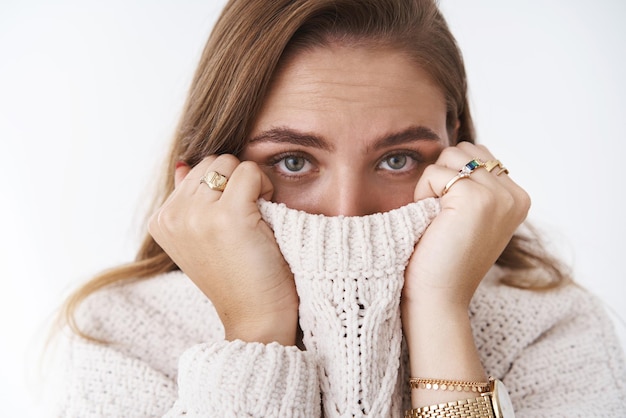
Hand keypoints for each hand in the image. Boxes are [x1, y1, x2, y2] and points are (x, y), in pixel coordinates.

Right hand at [148, 154, 298, 345]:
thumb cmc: (237, 276)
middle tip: (247, 217)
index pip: (195, 169)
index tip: (231, 222)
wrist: (256, 317)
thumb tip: (183, 163)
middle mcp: (172, 215)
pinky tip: (266, 217)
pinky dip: (265, 187)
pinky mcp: (227, 215)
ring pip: (229, 162)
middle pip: (212, 160)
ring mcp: (196, 215)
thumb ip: (188, 199)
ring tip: (255, 218)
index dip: (223, 187)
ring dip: (250, 182)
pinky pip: (250, 172)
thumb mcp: (201, 236)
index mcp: (161, 220)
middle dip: (234, 179)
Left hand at [401, 143, 528, 405]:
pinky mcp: (475, 196)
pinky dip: (423, 193)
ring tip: (436, 218)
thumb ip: (475, 183)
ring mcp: (498, 194)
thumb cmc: (445, 259)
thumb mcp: (470, 216)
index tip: (452, 216)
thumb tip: (457, 146)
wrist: (438, 297)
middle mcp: (515, 193)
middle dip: (443, 175)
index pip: (478, 154)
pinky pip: (435, 172)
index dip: (451, 178)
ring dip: (432, 183)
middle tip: (441, 216)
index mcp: (518, 197)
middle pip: (464, 149)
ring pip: (449, 157)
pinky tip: (431, 222)